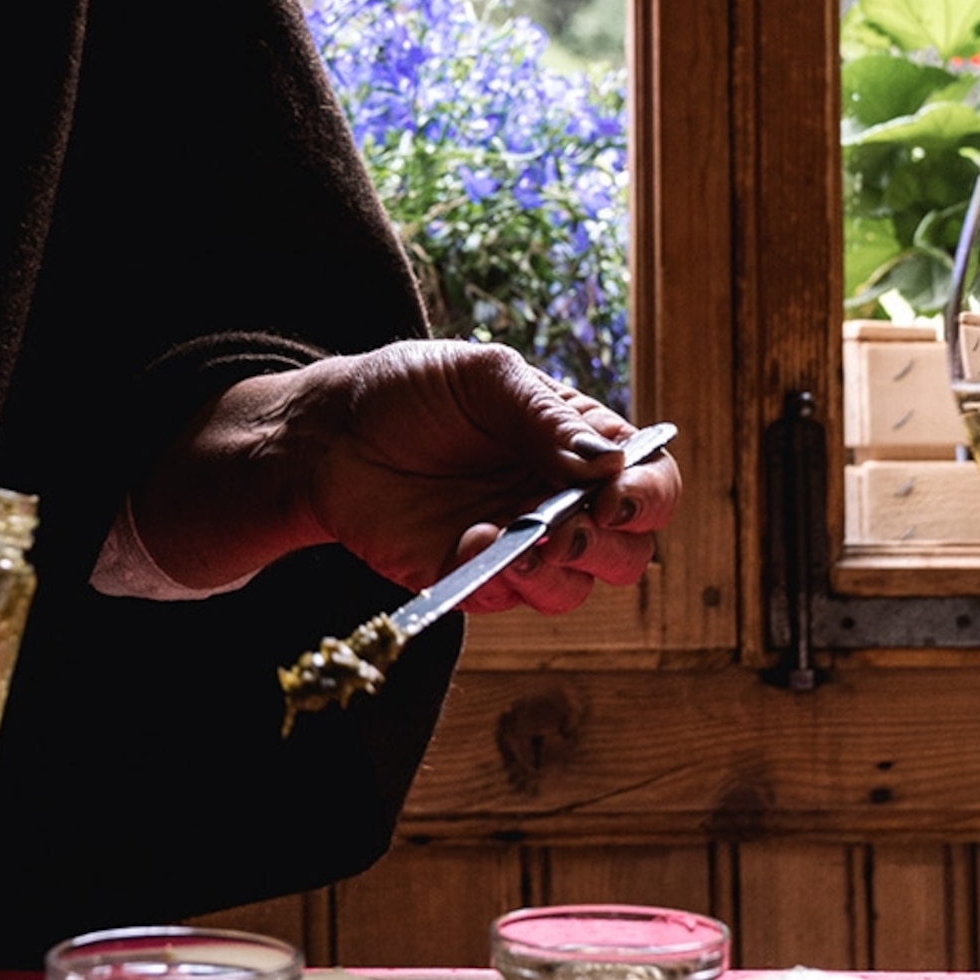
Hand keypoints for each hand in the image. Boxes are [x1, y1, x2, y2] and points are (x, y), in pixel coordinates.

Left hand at [135, 342, 679, 617]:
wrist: (330, 435)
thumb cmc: (412, 390)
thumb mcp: (484, 377)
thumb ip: (546, 418)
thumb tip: (609, 462)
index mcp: (579, 446)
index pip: (650, 482)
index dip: (646, 497)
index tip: (612, 498)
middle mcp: (560, 502)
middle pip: (628, 552)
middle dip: (607, 547)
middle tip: (563, 527)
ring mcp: (518, 546)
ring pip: (572, 589)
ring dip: (550, 571)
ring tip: (509, 538)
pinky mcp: (470, 580)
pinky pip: (503, 602)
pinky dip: (490, 580)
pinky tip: (463, 543)